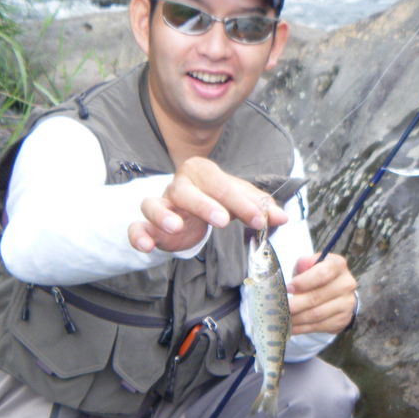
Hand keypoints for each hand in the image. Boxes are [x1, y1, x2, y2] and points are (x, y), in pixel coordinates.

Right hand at [128, 157, 288, 253]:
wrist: (188, 210)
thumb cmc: (216, 200)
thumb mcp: (241, 202)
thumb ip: (260, 208)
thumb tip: (282, 217)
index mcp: (203, 172)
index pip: (222, 184)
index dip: (242, 203)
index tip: (260, 221)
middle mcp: (178, 184)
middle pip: (187, 190)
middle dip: (204, 204)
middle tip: (223, 221)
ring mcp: (160, 203)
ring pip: (153, 203)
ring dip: (163, 215)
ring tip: (176, 227)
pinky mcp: (147, 225)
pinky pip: (136, 227)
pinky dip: (137, 235)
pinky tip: (146, 245)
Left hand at [287, 253, 356, 334]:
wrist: (336, 292)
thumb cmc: (317, 276)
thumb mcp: (310, 265)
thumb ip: (304, 264)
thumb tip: (301, 266)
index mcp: (338, 265)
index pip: (322, 273)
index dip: (303, 282)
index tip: (288, 288)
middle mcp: (346, 283)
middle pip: (317, 297)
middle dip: (296, 304)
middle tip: (280, 308)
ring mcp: (347, 303)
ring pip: (317, 314)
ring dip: (297, 318)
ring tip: (283, 318)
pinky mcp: (343, 319)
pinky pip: (319, 326)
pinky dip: (303, 328)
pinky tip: (292, 327)